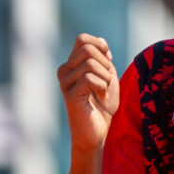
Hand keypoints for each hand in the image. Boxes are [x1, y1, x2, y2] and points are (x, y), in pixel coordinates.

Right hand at [56, 34, 118, 152]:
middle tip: (108, 80)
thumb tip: (102, 45)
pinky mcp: (70, 95)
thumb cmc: (102, 107)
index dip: (100, 46)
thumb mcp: (108, 78)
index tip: (108, 62)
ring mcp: (65, 82)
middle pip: (87, 49)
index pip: (82, 39)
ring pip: (90, 64)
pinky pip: (90, 79)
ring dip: (106, 78)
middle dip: (105, 63)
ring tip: (105, 91)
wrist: (96, 134)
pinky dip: (103, 87)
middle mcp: (65, 71)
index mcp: (72, 64)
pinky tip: (102, 97)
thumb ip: (104, 60)